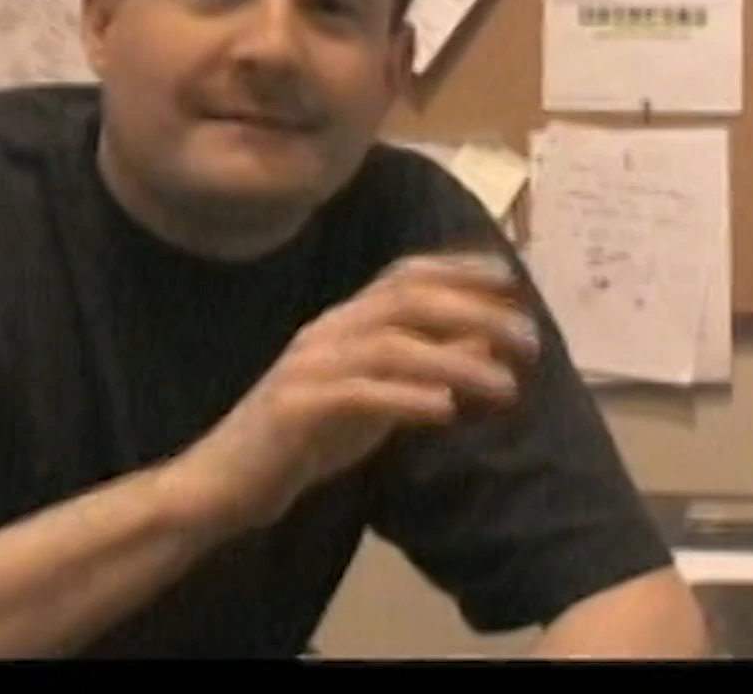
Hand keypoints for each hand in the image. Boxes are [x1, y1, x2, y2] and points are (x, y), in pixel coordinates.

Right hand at [169, 252, 540, 533]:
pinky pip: (358, 394)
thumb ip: (420, 371)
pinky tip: (445, 408)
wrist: (224, 482)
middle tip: (528, 338)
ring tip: (504, 383)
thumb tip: (485, 344)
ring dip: (454, 359)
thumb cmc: (300, 441)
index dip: (457, 269)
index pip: (402, 275)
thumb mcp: (372, 402)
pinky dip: (405, 397)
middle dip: (474, 311)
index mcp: (341, 323)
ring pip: (390, 345)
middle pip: (405, 301)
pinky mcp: (296, 409)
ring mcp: (308, 367)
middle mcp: (325, 332)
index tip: (510, 280)